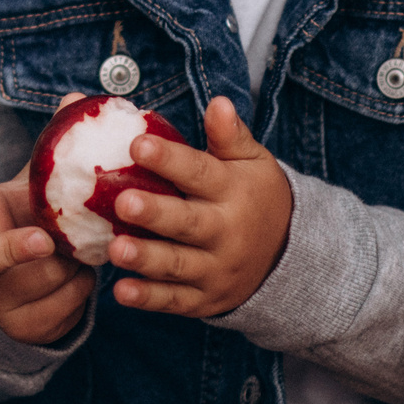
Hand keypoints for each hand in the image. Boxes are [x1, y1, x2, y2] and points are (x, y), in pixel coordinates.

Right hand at [0, 164, 95, 345]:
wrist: (38, 284)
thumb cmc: (30, 219)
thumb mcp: (33, 187)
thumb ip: (50, 150)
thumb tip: (75, 98)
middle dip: (13, 250)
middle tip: (43, 239)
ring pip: (43, 279)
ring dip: (72, 262)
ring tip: (71, 248)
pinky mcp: (21, 330)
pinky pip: (67, 305)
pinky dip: (84, 286)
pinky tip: (75, 274)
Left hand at [106, 96, 294, 317]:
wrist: (288, 255)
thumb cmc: (254, 194)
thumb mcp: (251, 161)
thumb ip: (229, 135)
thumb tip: (219, 103)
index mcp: (231, 191)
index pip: (200, 173)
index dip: (170, 159)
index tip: (138, 144)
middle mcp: (225, 231)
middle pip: (187, 223)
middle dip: (155, 214)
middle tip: (122, 202)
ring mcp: (215, 269)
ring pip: (178, 265)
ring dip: (146, 258)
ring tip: (115, 249)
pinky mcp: (205, 298)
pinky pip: (175, 301)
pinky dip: (149, 299)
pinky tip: (122, 292)